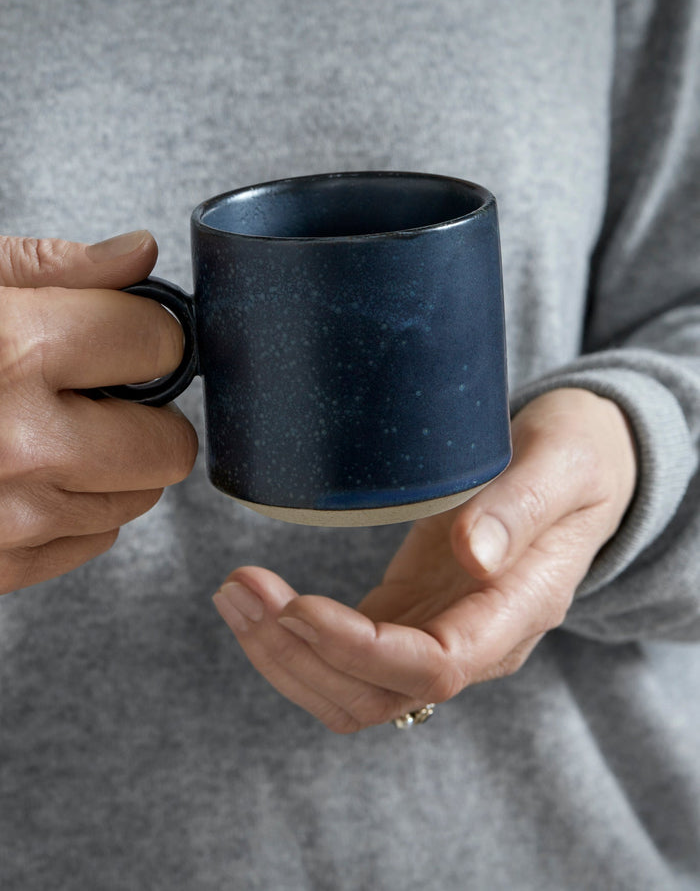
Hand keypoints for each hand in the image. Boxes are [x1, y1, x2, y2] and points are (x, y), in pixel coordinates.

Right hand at [0, 232, 197, 592]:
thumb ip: (54, 268)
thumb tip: (140, 256)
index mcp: (17, 351)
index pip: (159, 345)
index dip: (145, 336)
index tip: (122, 337)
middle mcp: (20, 444)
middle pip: (170, 444)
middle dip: (146, 414)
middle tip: (97, 395)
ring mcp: (11, 519)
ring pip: (137, 499)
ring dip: (111, 466)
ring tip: (50, 435)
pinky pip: (89, 541)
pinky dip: (71, 511)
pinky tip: (23, 478)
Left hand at [214, 388, 636, 731]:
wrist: (580, 466)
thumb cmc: (574, 459)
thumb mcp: (561, 465)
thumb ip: (521, 508)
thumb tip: (474, 556)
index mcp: (518, 610)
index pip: (434, 667)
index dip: (357, 649)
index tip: (295, 604)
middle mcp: (476, 640)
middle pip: (377, 695)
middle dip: (298, 655)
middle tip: (240, 590)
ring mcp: (438, 631)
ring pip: (353, 691)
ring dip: (284, 656)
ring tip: (233, 593)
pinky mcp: (409, 611)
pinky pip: (345, 657)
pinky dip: (293, 639)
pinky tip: (257, 596)